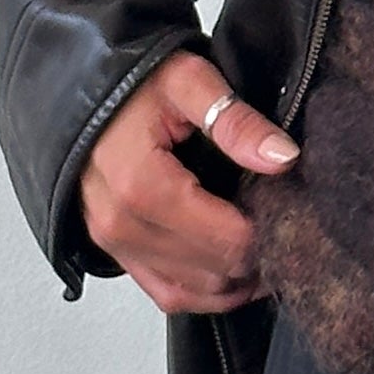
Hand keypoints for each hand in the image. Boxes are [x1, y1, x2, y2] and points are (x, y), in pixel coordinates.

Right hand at [79, 51, 295, 316]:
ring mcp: (113, 243)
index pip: (228, 240)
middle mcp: (121, 224)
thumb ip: (236, 121)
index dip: (270, 232)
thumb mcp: (188, 80)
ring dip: (236, 280)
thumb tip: (282, 157)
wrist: (80, 88)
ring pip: (195, 291)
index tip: (293, 210)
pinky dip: (205, 291)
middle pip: (215, 271)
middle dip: (258, 257)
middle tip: (287, 227)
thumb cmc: (132, 82)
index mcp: (141, 185)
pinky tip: (234, 270)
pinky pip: (167, 293)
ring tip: (267, 246)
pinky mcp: (115, 251)